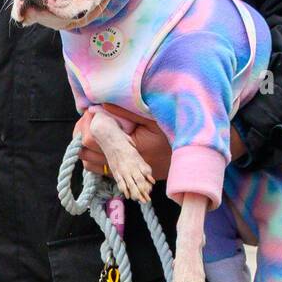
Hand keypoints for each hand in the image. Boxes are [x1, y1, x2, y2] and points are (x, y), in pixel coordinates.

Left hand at [78, 105, 245, 179]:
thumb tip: (101, 104)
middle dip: (83, 135)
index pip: (94, 140)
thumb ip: (128, 109)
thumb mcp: (155, 115)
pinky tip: (104, 141)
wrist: (198, 153)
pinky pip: (101, 170)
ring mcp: (127, 174)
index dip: (88, 125)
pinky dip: (96, 156)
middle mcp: (127, 167)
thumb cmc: (179, 130)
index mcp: (132, 150)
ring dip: (88, 147)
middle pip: (87, 155)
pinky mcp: (129, 177)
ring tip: (95, 128)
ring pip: (91, 165)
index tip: (92, 111)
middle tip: (89, 118)